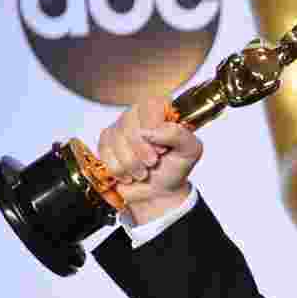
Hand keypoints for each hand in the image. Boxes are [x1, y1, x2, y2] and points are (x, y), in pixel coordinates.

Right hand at [97, 96, 203, 223]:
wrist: (159, 191)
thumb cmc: (175, 168)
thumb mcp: (190, 151)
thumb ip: (179, 135)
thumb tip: (150, 131)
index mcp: (160, 110)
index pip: (151, 106)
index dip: (154, 130)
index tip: (162, 150)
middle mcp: (138, 113)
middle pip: (132, 129)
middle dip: (143, 153)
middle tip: (152, 163)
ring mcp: (119, 127)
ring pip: (117, 142)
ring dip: (132, 165)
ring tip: (143, 171)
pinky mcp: (106, 142)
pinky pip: (106, 154)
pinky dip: (119, 170)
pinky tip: (129, 173)